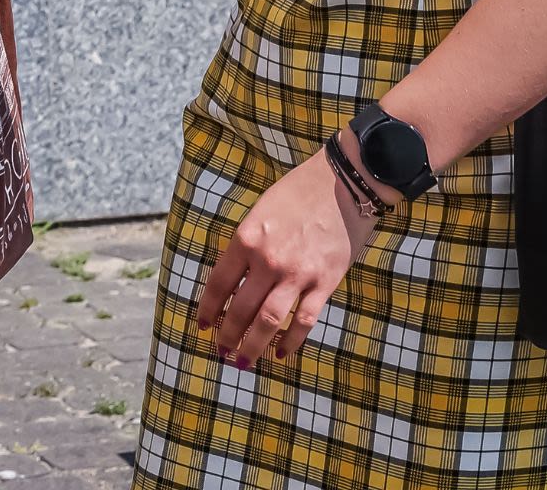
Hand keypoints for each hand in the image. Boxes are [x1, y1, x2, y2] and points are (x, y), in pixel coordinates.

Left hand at [195, 144, 380, 368]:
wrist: (343, 185)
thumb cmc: (296, 194)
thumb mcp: (258, 214)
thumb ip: (245, 248)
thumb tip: (233, 283)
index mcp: (245, 240)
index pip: (218, 284)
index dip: (208, 310)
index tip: (203, 326)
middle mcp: (268, 260)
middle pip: (241, 309)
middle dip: (228, 335)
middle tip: (221, 353)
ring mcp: (298, 274)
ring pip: (269, 320)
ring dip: (254, 345)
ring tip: (244, 361)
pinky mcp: (325, 282)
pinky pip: (305, 320)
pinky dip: (292, 340)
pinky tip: (282, 353)